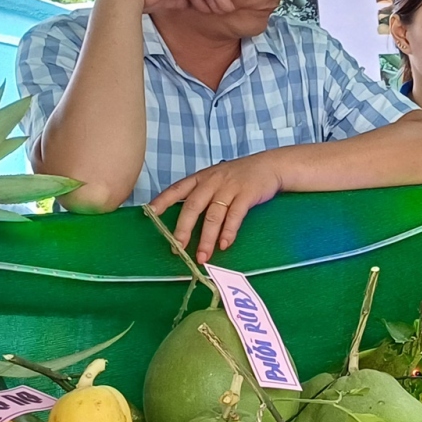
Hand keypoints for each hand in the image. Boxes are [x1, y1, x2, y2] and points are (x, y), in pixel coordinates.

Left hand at [148, 153, 282, 262]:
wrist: (271, 165)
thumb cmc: (240, 175)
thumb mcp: (217, 177)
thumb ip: (202, 193)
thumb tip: (185, 218)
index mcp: (201, 178)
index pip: (177, 189)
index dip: (163, 200)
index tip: (150, 214)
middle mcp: (212, 182)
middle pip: (193, 206)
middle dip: (184, 229)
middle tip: (178, 248)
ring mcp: (230, 188)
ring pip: (213, 215)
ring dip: (206, 238)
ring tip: (203, 256)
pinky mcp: (247, 195)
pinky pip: (235, 216)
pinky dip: (229, 231)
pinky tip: (225, 244)